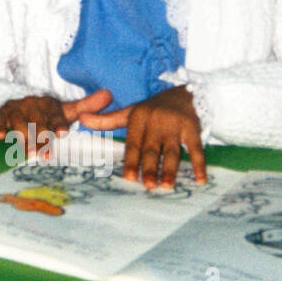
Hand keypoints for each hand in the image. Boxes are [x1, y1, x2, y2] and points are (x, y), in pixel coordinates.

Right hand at [0, 89, 112, 154]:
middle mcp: (32, 103)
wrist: (21, 105)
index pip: (55, 113)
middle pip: (37, 122)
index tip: (62, 133)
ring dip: (23, 137)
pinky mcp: (2, 113)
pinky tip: (0, 137)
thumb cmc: (47, 114)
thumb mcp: (65, 110)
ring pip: (18, 122)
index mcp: (49, 103)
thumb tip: (108, 94)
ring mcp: (16, 108)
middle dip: (41, 138)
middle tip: (46, 155)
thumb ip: (86, 106)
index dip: (58, 123)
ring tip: (28, 153)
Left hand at [78, 85, 205, 188]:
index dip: (131, 161)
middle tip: (146, 186)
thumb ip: (106, 120)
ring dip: (170, 169)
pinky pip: (196, 149)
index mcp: (139, 118)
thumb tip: (81, 119)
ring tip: (167, 186)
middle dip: (149, 167)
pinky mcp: (192, 129)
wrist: (184, 94)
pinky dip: (199, 164)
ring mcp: (175, 126)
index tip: (129, 178)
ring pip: (172, 151)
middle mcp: (156, 122)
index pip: (133, 144)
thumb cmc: (152, 109)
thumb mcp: (129, 112)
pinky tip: (200, 179)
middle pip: (152, 149)